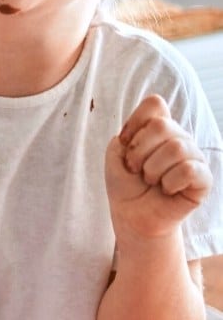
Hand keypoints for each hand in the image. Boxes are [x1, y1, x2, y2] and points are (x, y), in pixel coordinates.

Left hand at [106, 94, 211, 241]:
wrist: (132, 215)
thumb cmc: (126, 183)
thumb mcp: (115, 154)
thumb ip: (128, 133)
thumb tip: (152, 126)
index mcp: (159, 127)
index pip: (155, 104)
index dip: (134, 122)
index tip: (124, 144)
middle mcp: (180, 137)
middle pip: (161, 125)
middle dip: (138, 151)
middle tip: (135, 169)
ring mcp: (194, 157)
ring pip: (176, 148)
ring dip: (153, 169)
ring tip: (150, 180)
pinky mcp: (204, 179)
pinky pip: (189, 170)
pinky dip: (169, 182)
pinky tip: (166, 190)